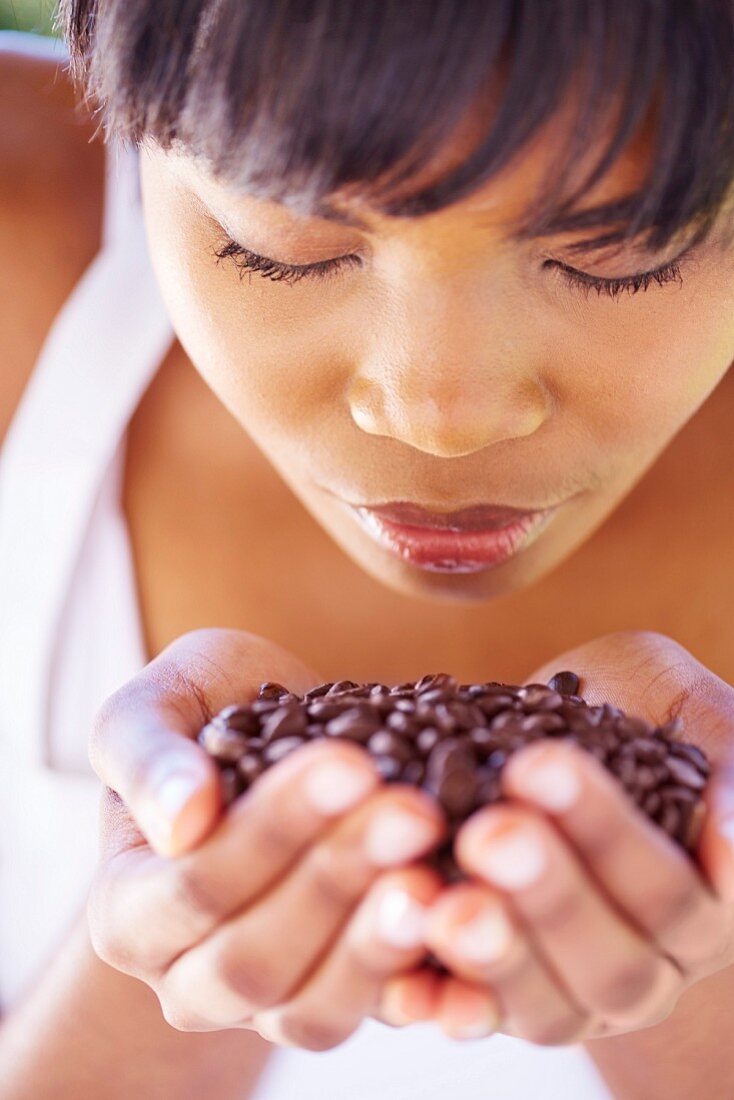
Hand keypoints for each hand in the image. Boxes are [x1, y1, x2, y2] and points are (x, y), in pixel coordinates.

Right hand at [87, 628, 446, 1049]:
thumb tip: (182, 819)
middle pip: (254, 960)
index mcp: (129, 910)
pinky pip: (375, 1018)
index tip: (348, 765)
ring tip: (435, 878)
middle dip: (336, 881)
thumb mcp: (157, 704)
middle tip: (412, 812)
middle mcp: (187, 977)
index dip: (273, 832)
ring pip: (313, 1009)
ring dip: (378, 942)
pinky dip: (424, 990)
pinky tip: (469, 941)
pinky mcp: (337, 1000)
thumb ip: (147, 755)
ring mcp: (264, 1003)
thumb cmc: (205, 713)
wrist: (275, 739)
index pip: (196, 887)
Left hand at [376, 631, 733, 1042]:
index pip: (668, 890)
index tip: (537, 764)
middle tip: (488, 833)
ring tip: (444, 905)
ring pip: (547, 1008)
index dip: (605, 833)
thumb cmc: (628, 708)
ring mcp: (573, 995)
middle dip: (548, 895)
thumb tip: (731, 829)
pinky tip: (403, 973)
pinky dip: (436, 1002)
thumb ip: (723, 756)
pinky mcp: (498, 1000)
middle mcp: (648, 966)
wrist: (549, 739)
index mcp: (704, 906)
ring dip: (495, 957)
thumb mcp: (680, 704)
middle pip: (614, 962)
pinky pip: (470, 1018)